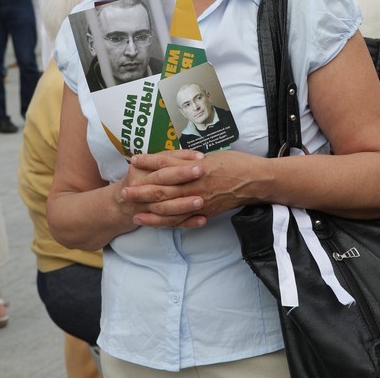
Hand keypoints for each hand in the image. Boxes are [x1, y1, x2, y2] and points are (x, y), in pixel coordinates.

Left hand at [127, 150, 264, 225]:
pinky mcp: (204, 213)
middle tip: (123, 192)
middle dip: (141, 191)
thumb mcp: (211, 155)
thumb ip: (190, 160)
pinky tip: (154, 224)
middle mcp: (195, 186)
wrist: (256, 181)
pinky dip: (165, 223)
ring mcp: (199, 202)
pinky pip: (181, 221)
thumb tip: (173, 160)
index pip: (166, 165)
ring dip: (149, 211)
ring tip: (133, 211)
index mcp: (195, 168)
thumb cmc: (236, 163)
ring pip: (169, 210)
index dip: (149, 163)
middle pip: (162, 189)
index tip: (133, 160)